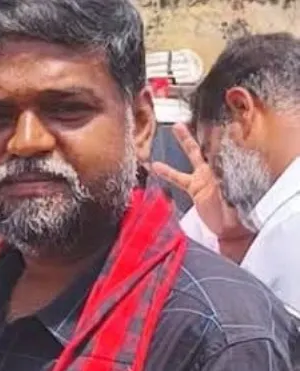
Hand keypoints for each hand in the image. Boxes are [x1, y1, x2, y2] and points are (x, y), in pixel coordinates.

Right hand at [150, 123, 247, 239]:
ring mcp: (206, 177)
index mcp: (230, 169)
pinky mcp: (195, 187)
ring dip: (186, 141)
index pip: (228, 147)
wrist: (231, 229)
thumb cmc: (239, 213)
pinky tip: (156, 166)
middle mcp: (218, 169)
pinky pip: (179, 177)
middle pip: (211, 144)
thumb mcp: (235, 195)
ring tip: (177, 128)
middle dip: (206, 130)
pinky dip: (167, 172)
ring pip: (195, 154)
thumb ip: (225, 183)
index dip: (225, 135)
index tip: (222, 122)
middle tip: (202, 115)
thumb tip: (216, 173)